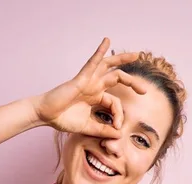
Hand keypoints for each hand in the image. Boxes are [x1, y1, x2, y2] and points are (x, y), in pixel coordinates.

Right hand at [32, 37, 147, 138]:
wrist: (46, 115)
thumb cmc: (63, 119)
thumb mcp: (88, 127)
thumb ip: (103, 130)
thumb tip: (119, 134)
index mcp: (96, 98)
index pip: (115, 103)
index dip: (119, 115)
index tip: (117, 127)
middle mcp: (94, 86)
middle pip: (117, 78)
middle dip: (133, 83)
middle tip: (144, 90)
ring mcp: (88, 80)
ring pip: (108, 66)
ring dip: (122, 59)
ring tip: (136, 55)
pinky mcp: (81, 78)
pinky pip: (93, 61)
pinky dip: (100, 51)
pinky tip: (107, 41)